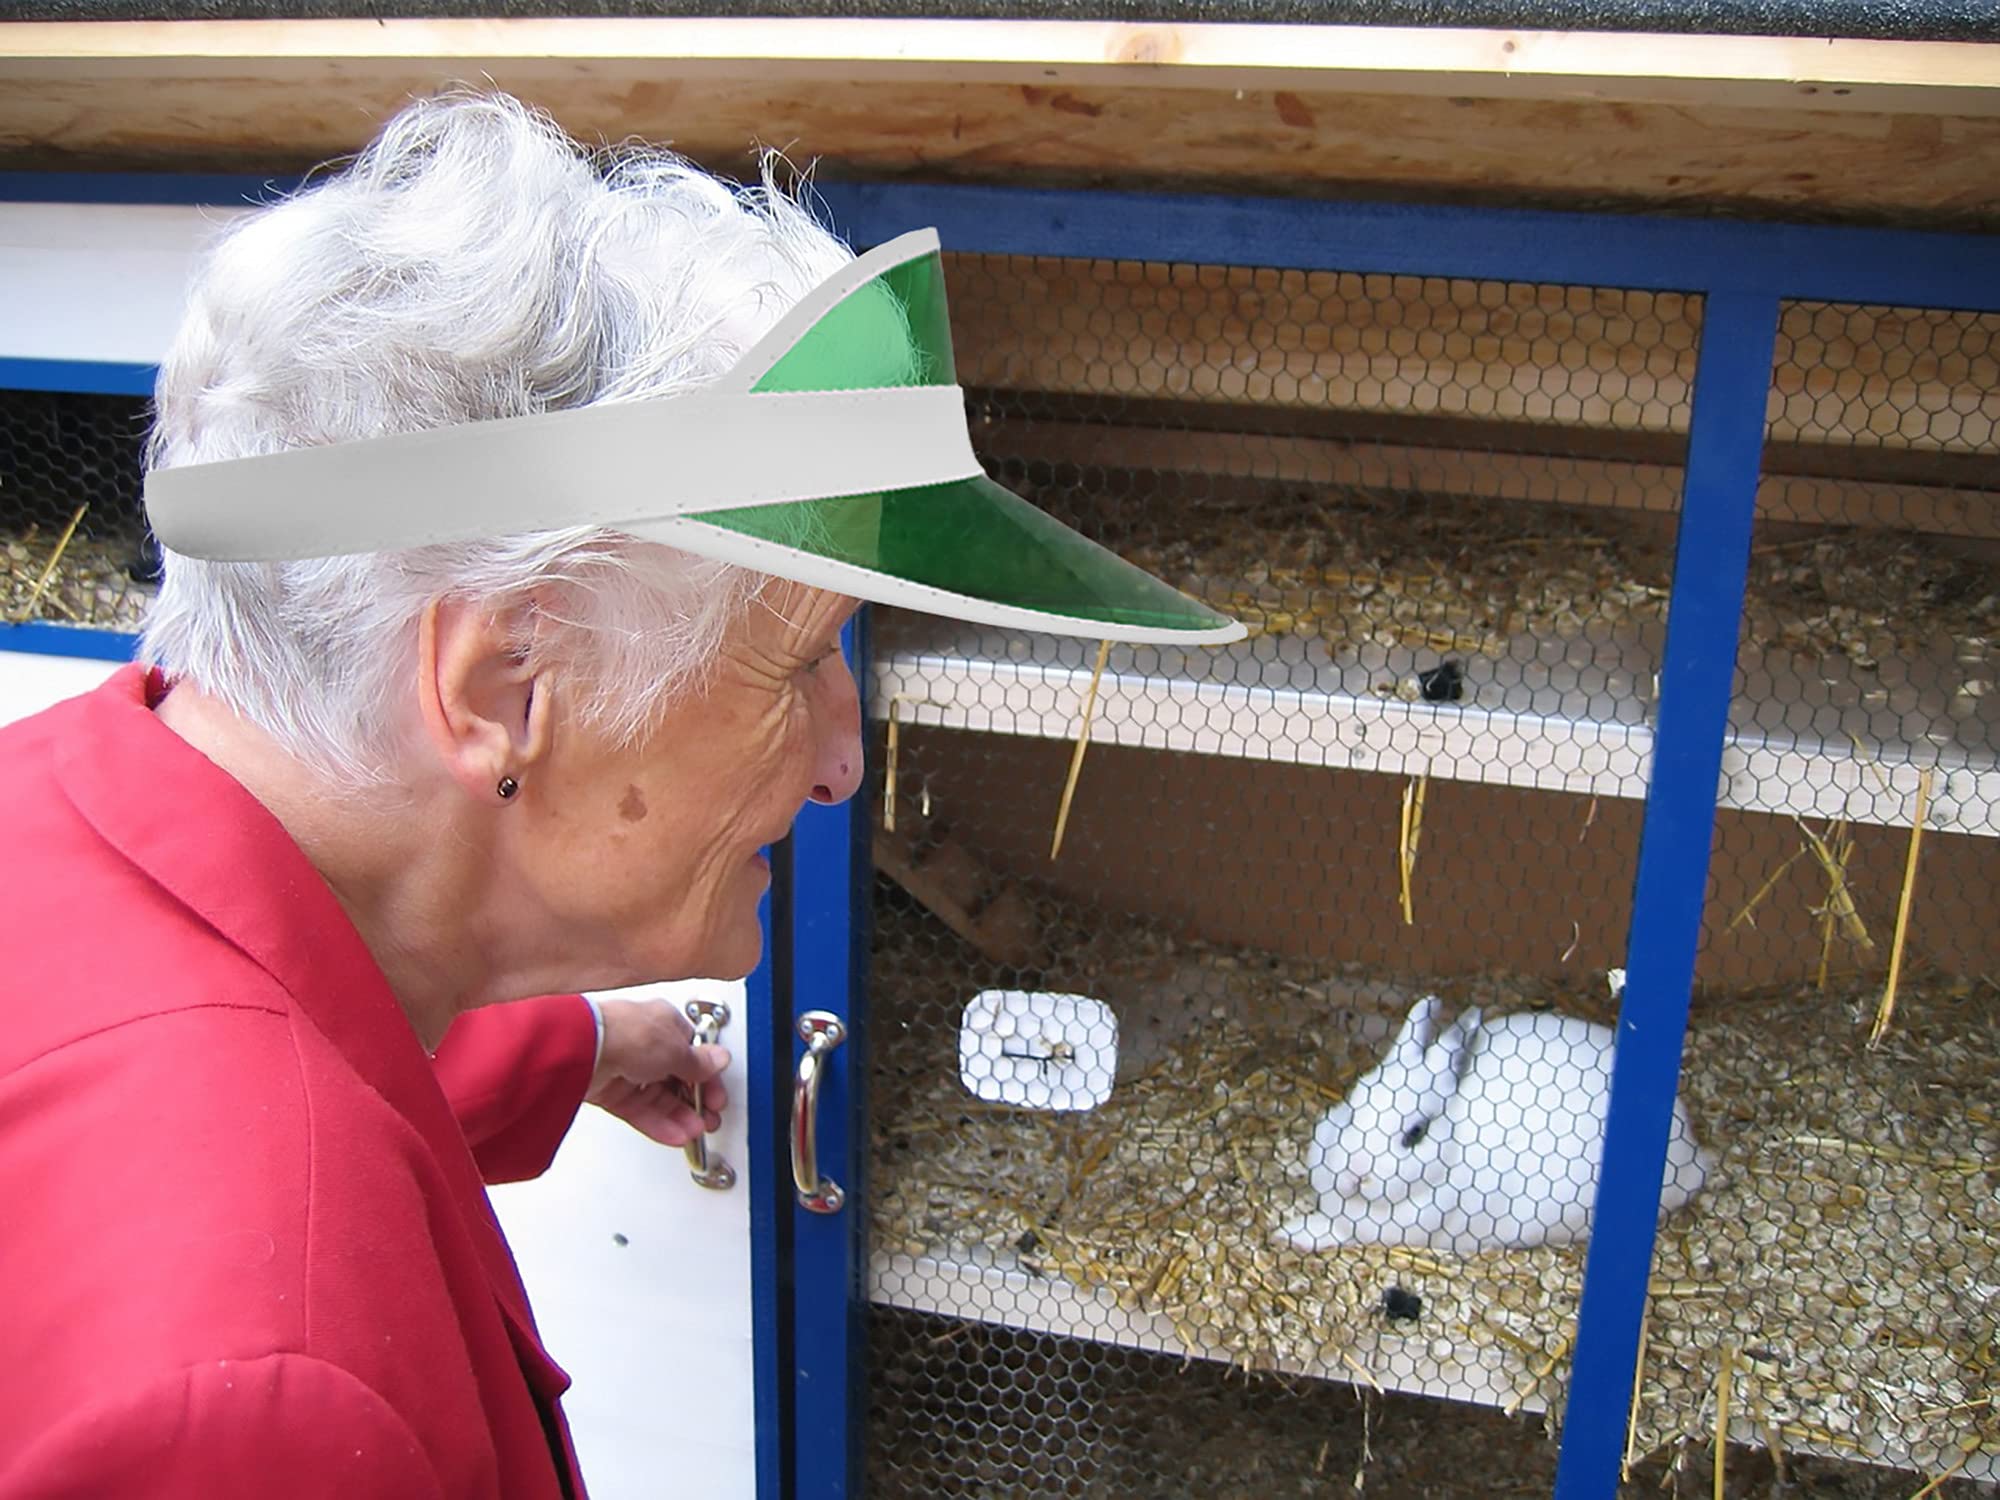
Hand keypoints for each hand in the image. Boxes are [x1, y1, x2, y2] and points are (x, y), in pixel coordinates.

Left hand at [584, 998, 730, 1147]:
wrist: (586, 1048)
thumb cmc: (628, 1032)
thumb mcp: (677, 1049)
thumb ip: (700, 1062)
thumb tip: (720, 1060)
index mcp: (664, 1024)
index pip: (692, 1053)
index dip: (707, 1077)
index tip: (717, 1096)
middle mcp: (645, 1045)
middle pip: (677, 1078)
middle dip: (696, 1101)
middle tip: (708, 1118)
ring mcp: (627, 1069)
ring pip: (659, 1098)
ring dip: (680, 1116)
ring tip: (694, 1131)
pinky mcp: (611, 1092)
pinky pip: (641, 1111)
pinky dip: (659, 1124)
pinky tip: (675, 1134)